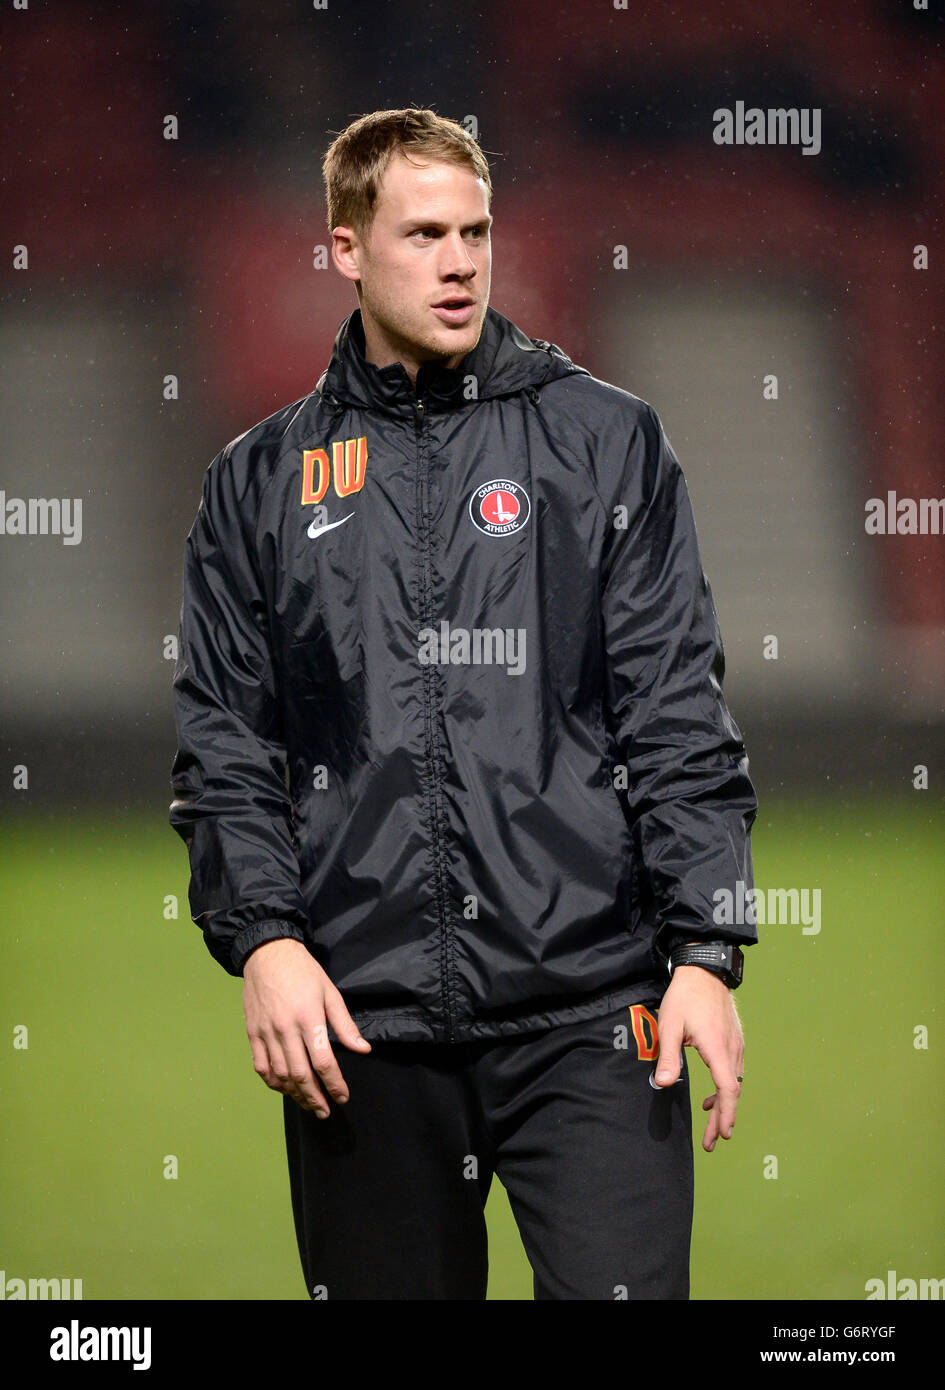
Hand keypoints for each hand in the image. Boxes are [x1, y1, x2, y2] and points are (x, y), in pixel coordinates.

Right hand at [242, 938, 371, 1115]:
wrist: (267, 954)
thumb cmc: (303, 971)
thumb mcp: (330, 992)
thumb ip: (345, 1024)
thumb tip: (363, 1049)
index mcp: (309, 1018)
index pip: (323, 1062)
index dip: (335, 1084)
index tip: (343, 1097)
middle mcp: (285, 1029)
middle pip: (301, 1075)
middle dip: (315, 1098)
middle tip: (325, 1111)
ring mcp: (266, 1032)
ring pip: (280, 1075)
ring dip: (295, 1095)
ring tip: (308, 1103)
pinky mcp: (252, 1033)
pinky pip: (261, 1066)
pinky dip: (273, 1082)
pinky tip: (284, 1088)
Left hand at [651, 964, 743, 1152]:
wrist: (704, 970)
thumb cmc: (685, 997)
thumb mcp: (670, 1026)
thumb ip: (668, 1056)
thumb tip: (662, 1084)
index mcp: (718, 1049)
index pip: (727, 1090)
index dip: (725, 1115)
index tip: (722, 1135)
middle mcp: (732, 1049)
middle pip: (732, 1092)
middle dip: (723, 1118)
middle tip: (712, 1140)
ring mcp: (736, 1044)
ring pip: (734, 1082)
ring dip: (724, 1103)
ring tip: (711, 1120)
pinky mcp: (734, 1038)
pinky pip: (733, 1070)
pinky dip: (725, 1086)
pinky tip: (713, 1092)